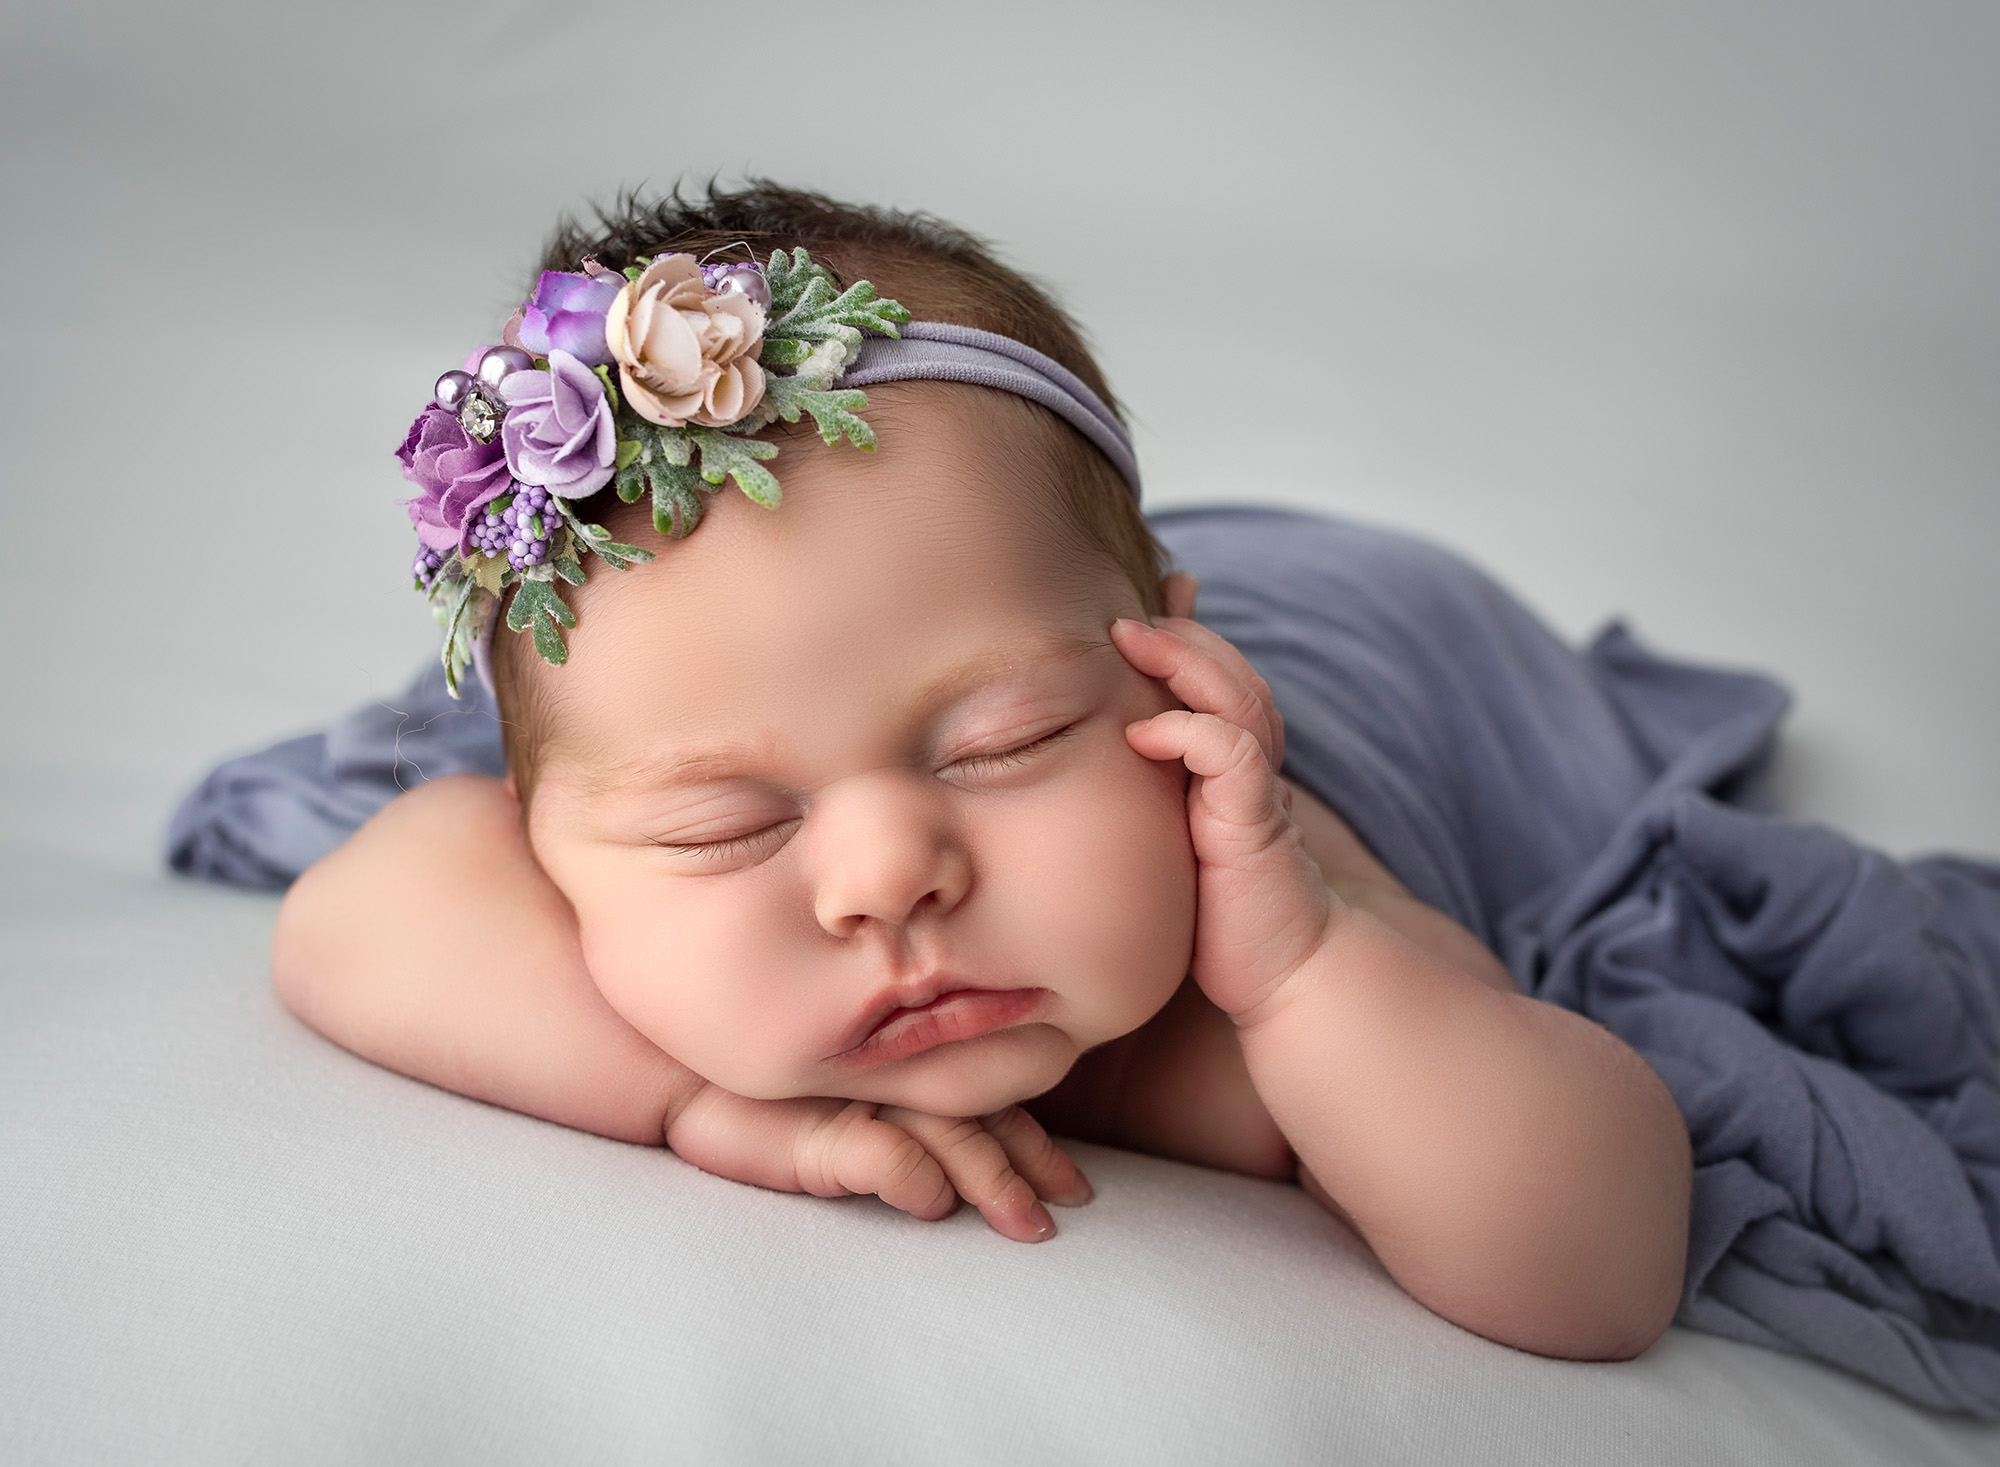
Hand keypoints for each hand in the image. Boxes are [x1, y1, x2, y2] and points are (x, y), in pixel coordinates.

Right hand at [663, 1084, 1093, 1242]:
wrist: (669, 1067)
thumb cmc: (752, 1089)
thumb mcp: (830, 1113)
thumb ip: (886, 1131)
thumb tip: (948, 1184)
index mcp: (902, 1066)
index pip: (983, 1099)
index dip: (1032, 1139)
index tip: (1075, 1186)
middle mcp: (891, 1076)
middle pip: (979, 1116)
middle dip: (1029, 1162)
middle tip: (1074, 1202)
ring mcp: (859, 1099)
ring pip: (945, 1133)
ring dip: (988, 1177)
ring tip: (1024, 1221)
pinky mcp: (817, 1130)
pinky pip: (880, 1154)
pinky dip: (911, 1176)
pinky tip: (935, 1203)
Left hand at [1111, 615, 1331, 1024]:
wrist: (1285, 972)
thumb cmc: (1220, 917)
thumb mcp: (1169, 843)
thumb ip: (1149, 796)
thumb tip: (1108, 758)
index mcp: (1229, 766)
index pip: (1216, 678)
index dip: (1187, 633)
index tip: (1150, 601)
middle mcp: (1248, 768)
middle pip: (1230, 673)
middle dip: (1182, 635)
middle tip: (1125, 619)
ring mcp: (1256, 790)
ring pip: (1236, 697)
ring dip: (1183, 661)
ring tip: (1129, 640)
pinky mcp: (1256, 822)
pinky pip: (1232, 753)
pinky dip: (1190, 731)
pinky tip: (1144, 732)